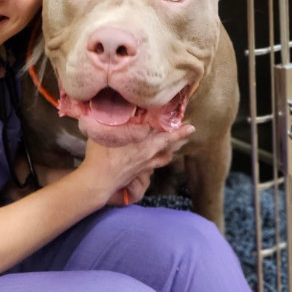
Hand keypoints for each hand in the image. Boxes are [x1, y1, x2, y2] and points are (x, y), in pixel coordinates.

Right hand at [79, 124, 194, 206]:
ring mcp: (146, 163)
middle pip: (168, 140)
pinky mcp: (142, 172)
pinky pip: (156, 164)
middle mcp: (148, 150)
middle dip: (180, 134)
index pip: (159, 127)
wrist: (100, 180)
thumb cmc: (100, 154)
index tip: (181, 115)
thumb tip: (115, 111)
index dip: (170, 121)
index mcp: (141, 139)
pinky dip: (160, 159)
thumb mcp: (105, 132)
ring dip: (172, 149)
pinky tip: (159, 158)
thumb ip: (113, 122)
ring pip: (165, 155)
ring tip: (177, 144)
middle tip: (191, 127)